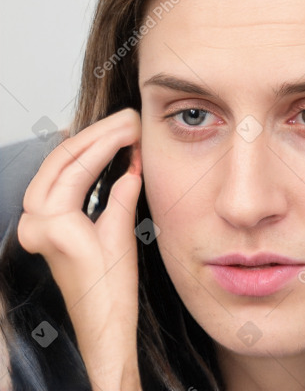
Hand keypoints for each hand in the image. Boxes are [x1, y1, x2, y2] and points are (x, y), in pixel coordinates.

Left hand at [18, 109, 142, 390]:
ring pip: (56, 167)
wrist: (102, 321)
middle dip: (96, 135)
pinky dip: (78, 161)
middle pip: (60, 161)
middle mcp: (35, 221)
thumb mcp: (120, 236)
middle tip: (125, 120)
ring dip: (87, 144)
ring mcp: (36, 222)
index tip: (132, 127)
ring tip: (116, 128)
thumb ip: (122, 192)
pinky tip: (93, 147)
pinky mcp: (46, 224)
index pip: (78, 168)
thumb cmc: (110, 290)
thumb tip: (132, 161)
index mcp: (50, 225)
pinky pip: (58, 180)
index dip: (109, 143)